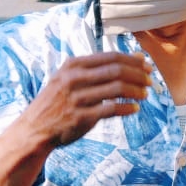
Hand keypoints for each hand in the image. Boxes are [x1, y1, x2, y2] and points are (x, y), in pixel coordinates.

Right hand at [22, 52, 151, 147]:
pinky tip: (134, 109)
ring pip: (116, 89)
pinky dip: (127, 108)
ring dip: (136, 91)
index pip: (111, 57)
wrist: (35, 128)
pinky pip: (111, 109)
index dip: (133, 61)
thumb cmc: (58, 101)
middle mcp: (74, 79)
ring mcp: (77, 98)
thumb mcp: (70, 78)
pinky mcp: (81, 117)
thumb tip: (136, 58)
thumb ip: (99, 69)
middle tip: (150, 81)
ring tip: (144, 95)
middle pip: (116, 71)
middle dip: (138, 75)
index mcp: (73, 65)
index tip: (147, 66)